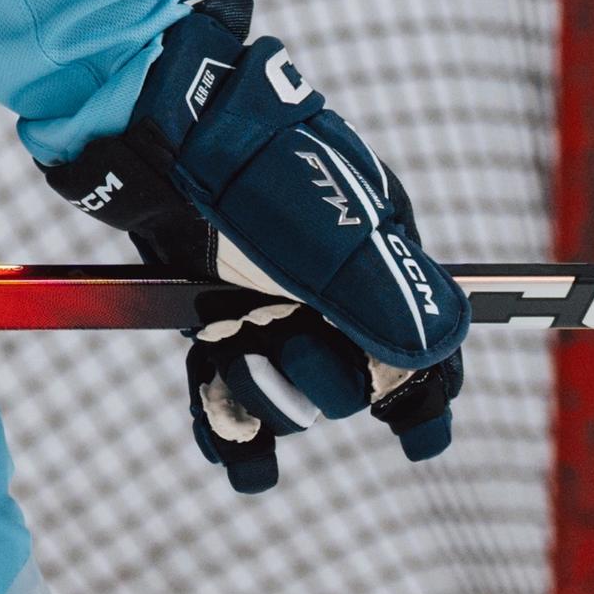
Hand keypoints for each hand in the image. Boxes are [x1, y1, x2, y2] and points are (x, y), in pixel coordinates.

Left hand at [44, 0, 466, 495]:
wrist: (157, 128)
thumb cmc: (251, 170)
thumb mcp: (328, 234)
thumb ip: (380, 293)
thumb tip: (437, 351)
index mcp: (379, 255)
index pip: (422, 342)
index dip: (425, 396)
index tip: (420, 441)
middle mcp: (330, 285)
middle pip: (349, 376)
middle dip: (323, 383)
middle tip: (289, 352)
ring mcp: (268, 299)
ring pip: (286, 387)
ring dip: (266, 399)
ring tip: (233, 367)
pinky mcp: (212, 309)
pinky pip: (231, 383)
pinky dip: (231, 424)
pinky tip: (236, 464)